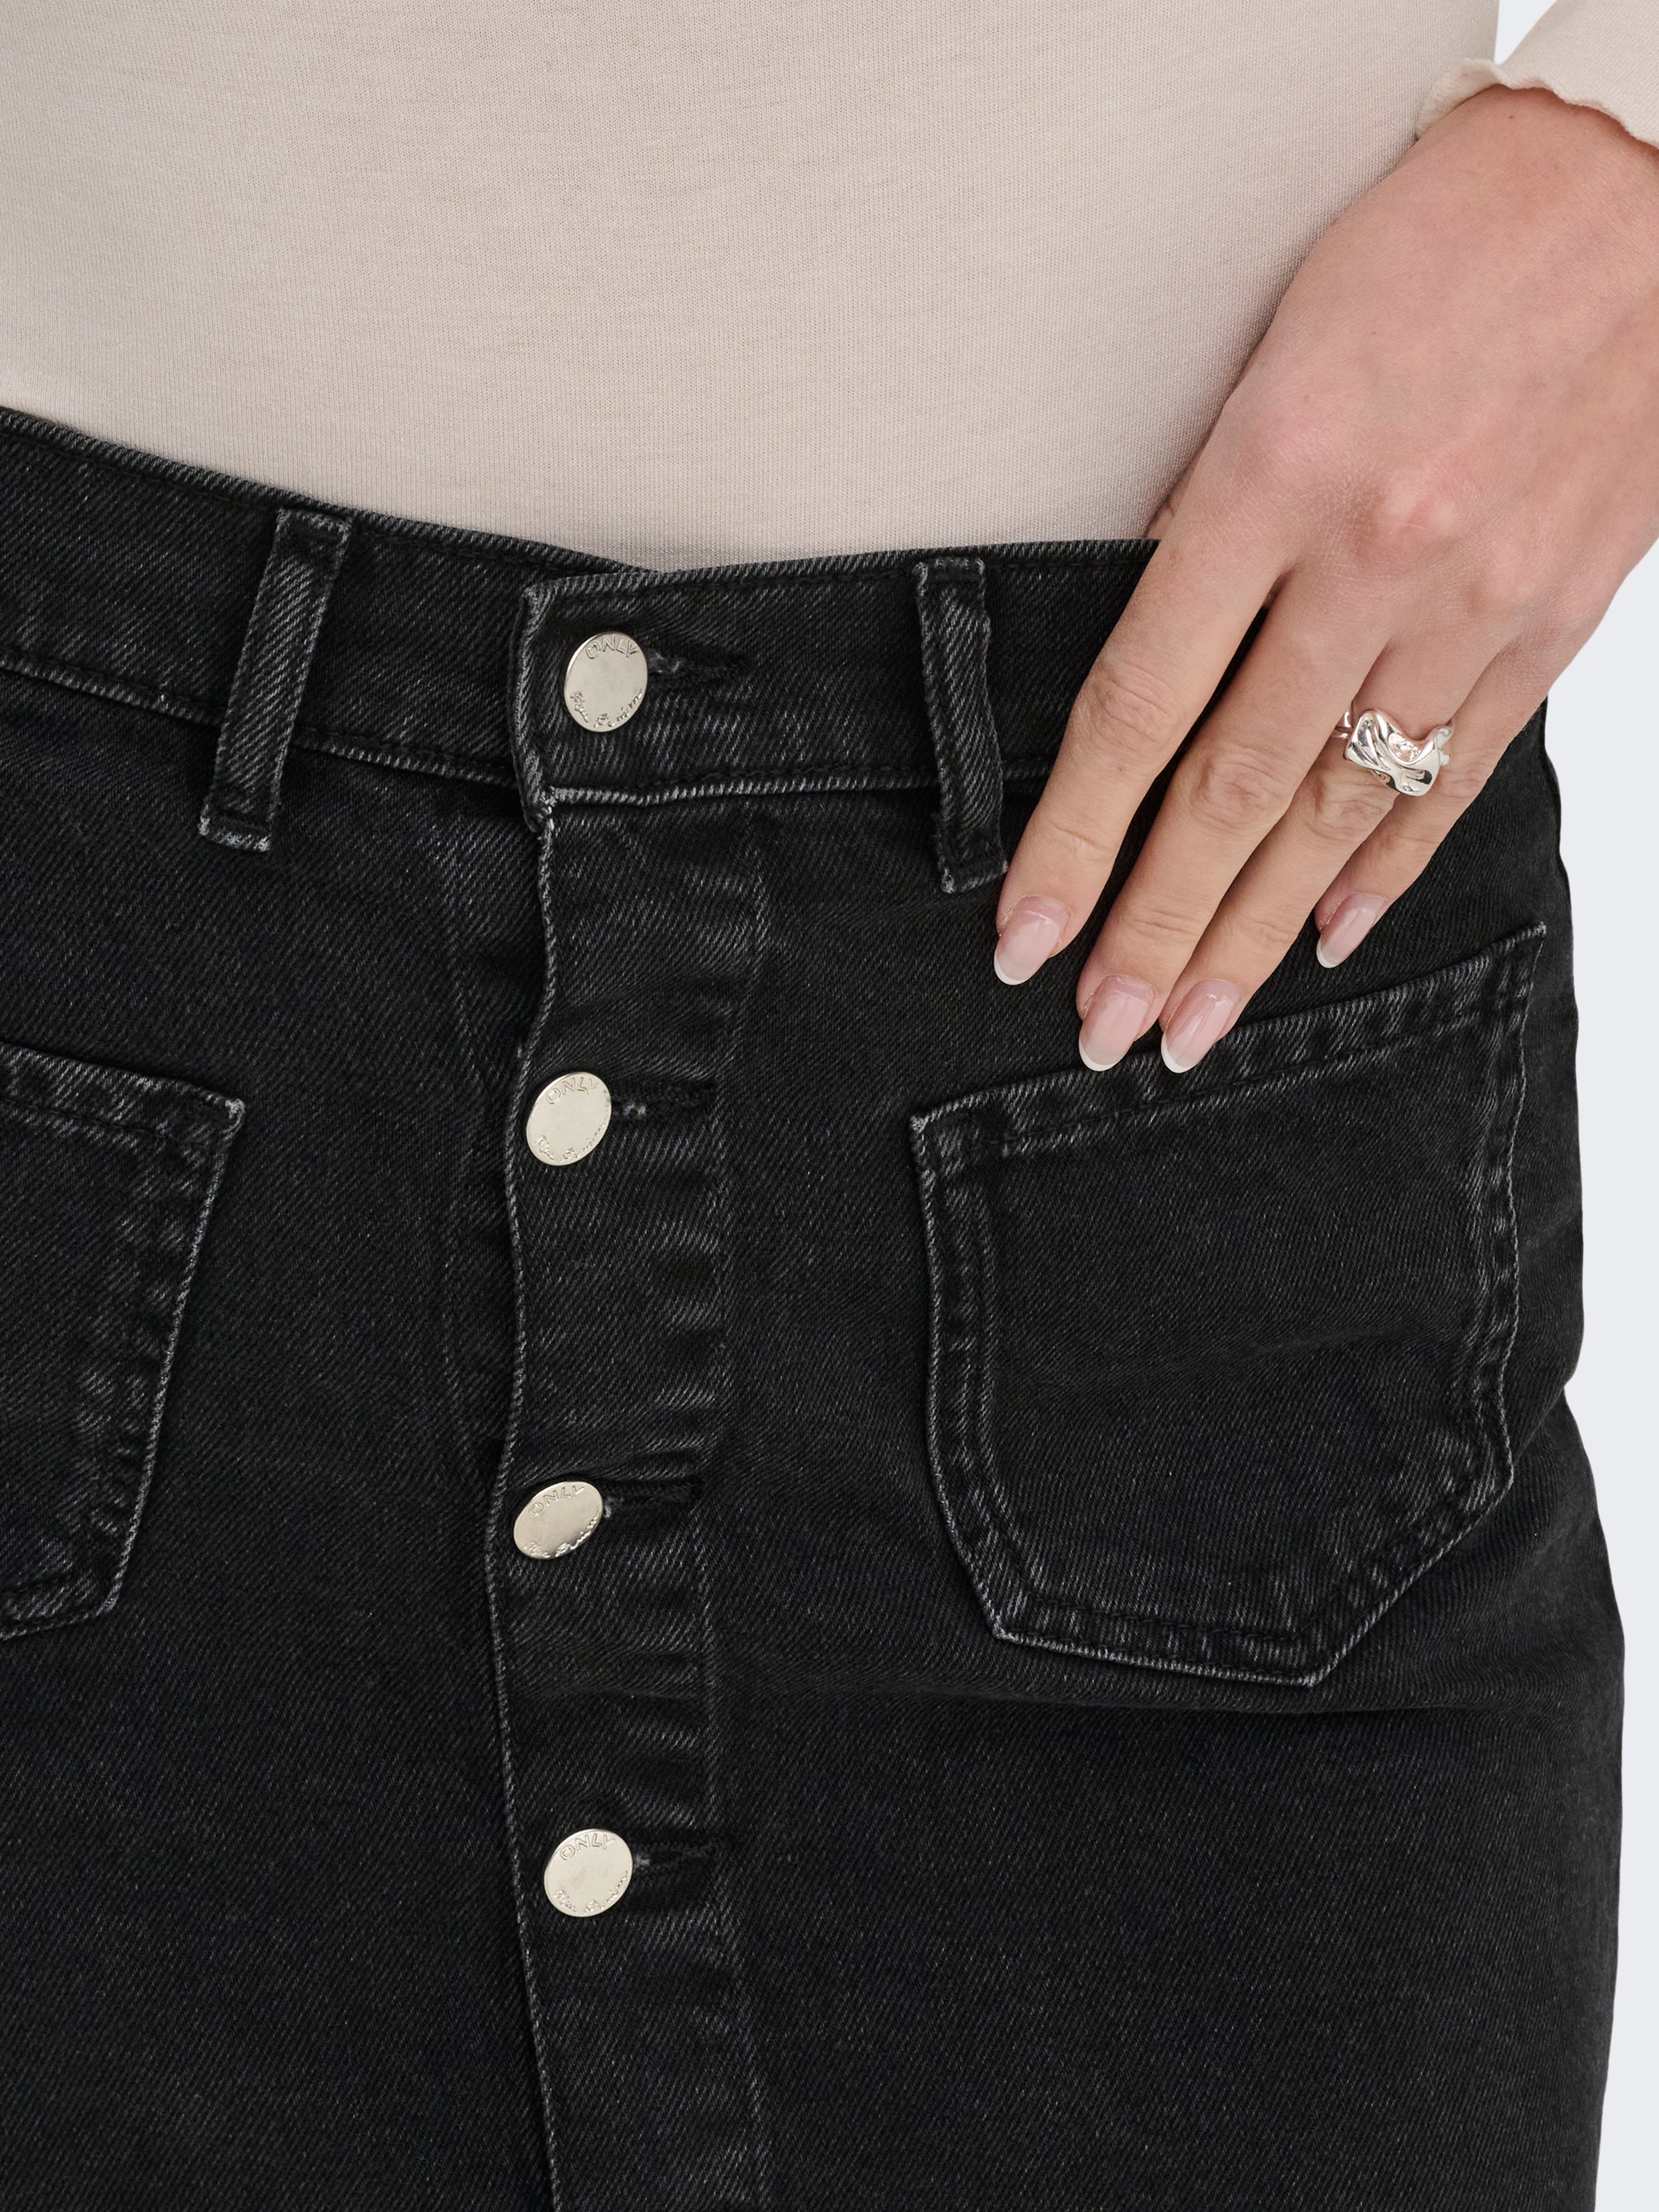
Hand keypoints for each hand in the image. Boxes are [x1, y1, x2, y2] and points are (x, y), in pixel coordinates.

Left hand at [993, 87, 1658, 1071]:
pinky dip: (1388, 868)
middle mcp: (1375, 560)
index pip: (1139, 707)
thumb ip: (1207, 513)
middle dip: (1156, 930)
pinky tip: (1326, 938)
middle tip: (1099, 1031)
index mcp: (1275, 477)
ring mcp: (1474, 605)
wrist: (1640, 190)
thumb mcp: (1275, 351)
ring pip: (1339, 812)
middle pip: (1231, 791)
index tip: (1024, 934)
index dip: (1073, 839)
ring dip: (1254, 932)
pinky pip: (1457, 776)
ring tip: (1193, 1027)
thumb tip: (1148, 660)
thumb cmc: (1437, 242)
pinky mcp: (1554, 621)